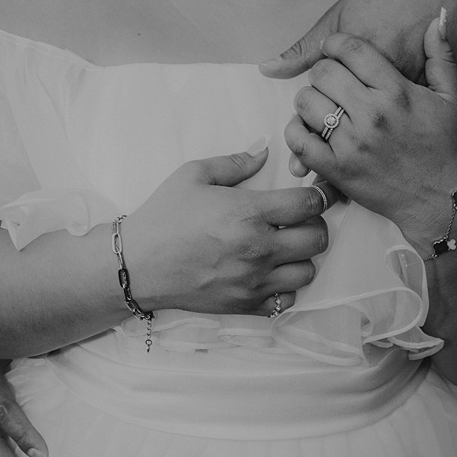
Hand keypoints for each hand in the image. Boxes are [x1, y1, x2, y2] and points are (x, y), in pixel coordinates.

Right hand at [123, 146, 337, 316]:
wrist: (136, 265)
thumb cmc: (163, 217)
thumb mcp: (193, 175)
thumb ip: (234, 162)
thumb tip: (264, 152)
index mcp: (249, 212)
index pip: (310, 204)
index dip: (319, 195)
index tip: (315, 194)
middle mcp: (258, 249)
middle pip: (318, 239)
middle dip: (315, 225)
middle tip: (300, 220)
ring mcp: (254, 281)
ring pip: (308, 272)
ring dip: (302, 257)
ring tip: (285, 248)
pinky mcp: (246, 304)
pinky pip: (287, 300)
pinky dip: (286, 287)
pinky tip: (270, 273)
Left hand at [283, 15, 456, 249]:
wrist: (435, 196)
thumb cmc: (440, 144)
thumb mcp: (449, 96)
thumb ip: (441, 54)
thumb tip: (439, 17)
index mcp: (396, 92)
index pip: (351, 50)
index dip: (335, 43)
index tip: (333, 49)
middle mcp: (372, 115)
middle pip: (323, 72)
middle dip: (322, 71)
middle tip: (328, 80)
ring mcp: (352, 143)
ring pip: (307, 102)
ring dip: (308, 99)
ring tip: (319, 103)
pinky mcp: (337, 169)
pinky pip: (299, 140)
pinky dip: (296, 130)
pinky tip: (308, 128)